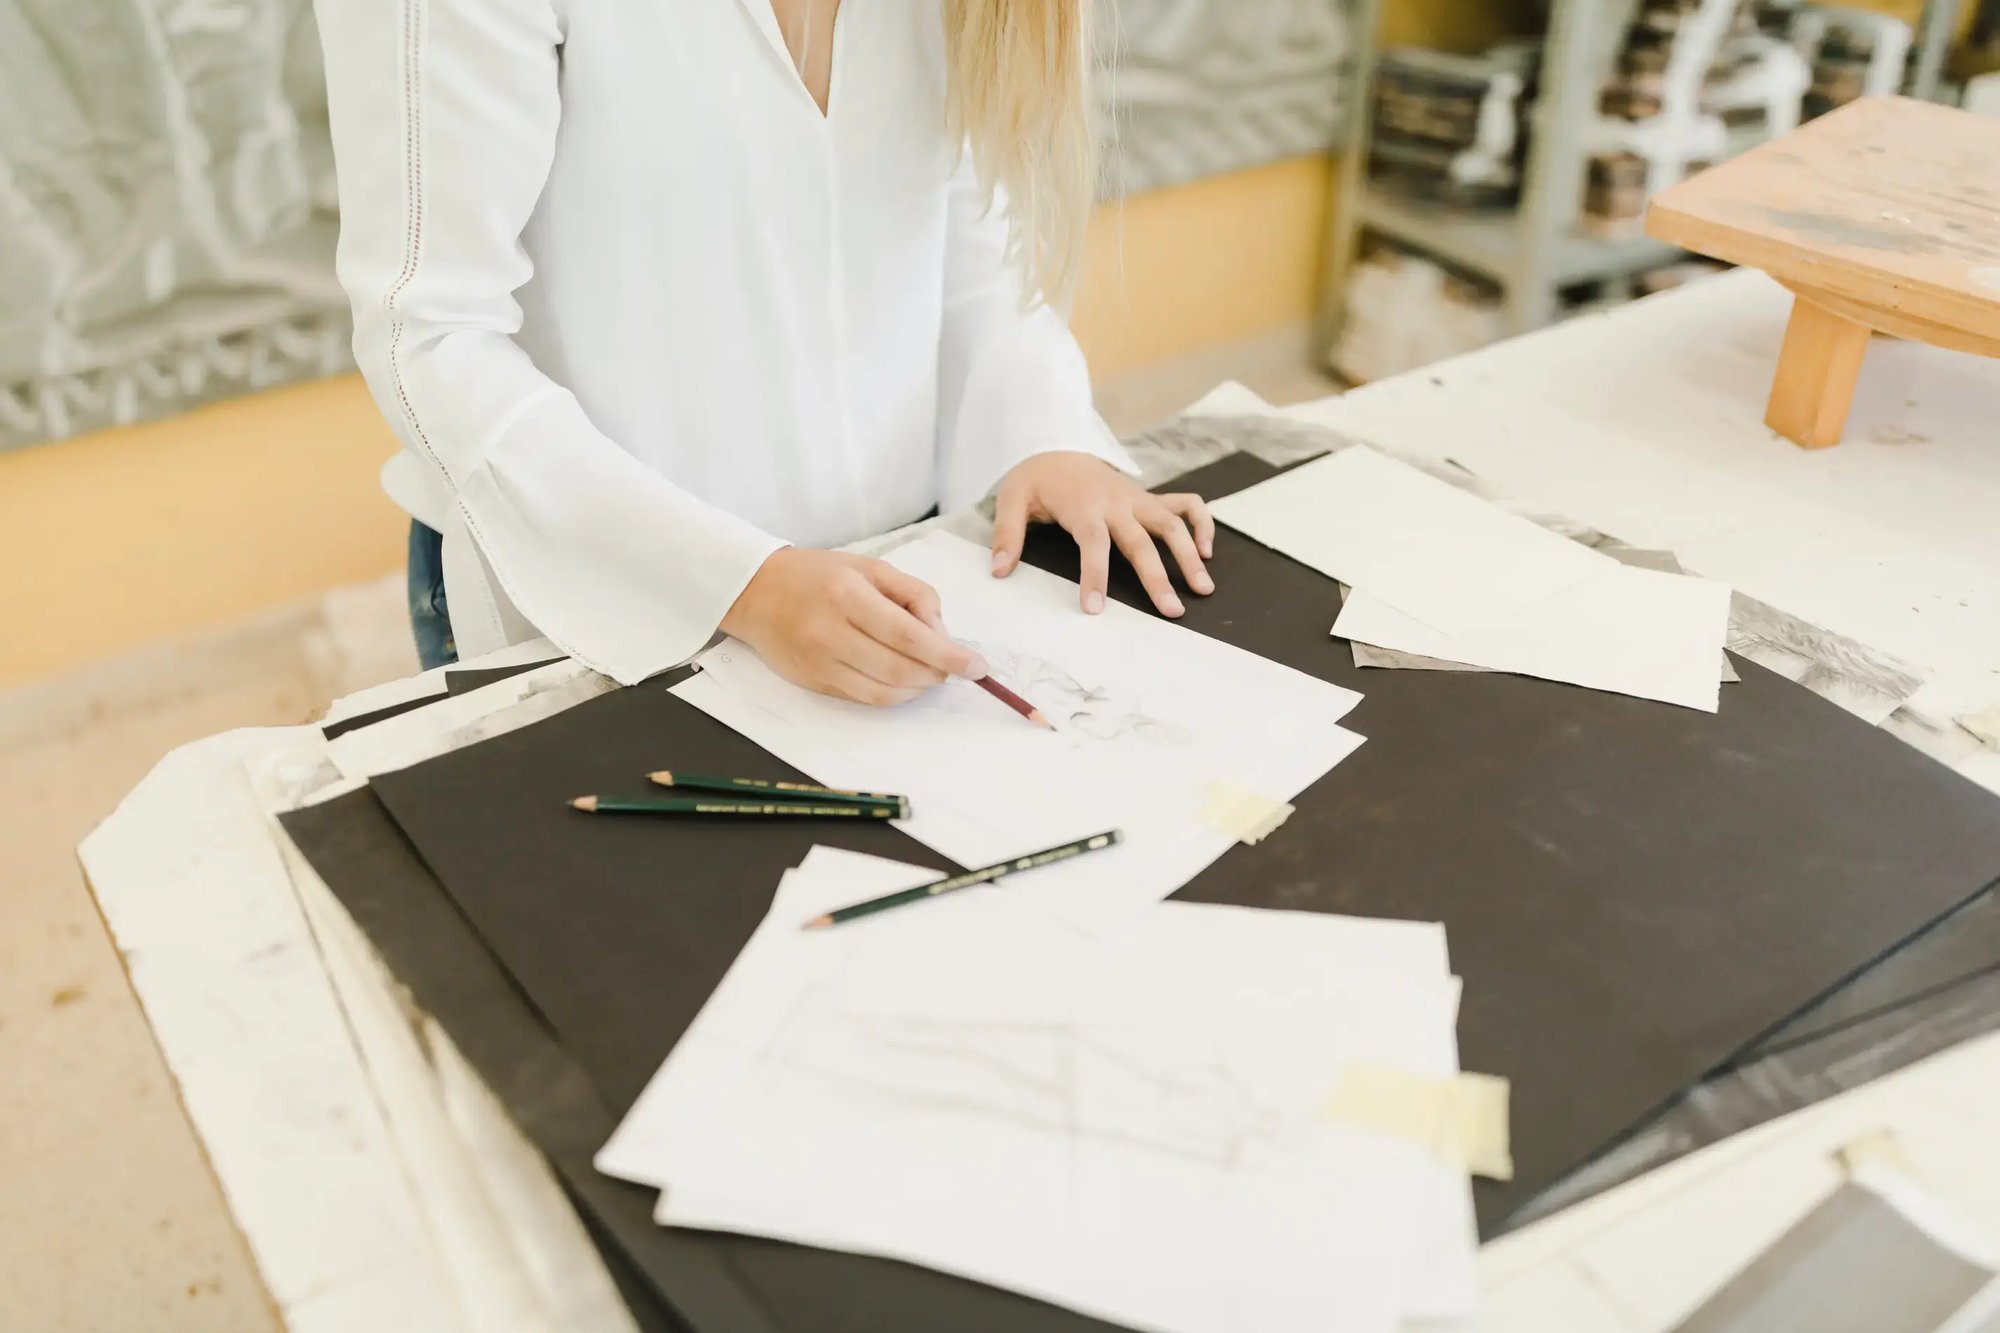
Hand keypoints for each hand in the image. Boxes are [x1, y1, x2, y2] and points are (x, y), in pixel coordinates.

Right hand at [721, 548, 984, 705]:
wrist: (755, 591)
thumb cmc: (819, 575)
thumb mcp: (871, 567)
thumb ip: (914, 595)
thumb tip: (942, 635)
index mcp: (848, 595)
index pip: (908, 635)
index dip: (948, 655)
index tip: (976, 666)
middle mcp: (830, 632)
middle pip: (899, 669)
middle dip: (937, 674)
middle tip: (956, 669)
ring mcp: (819, 662)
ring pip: (883, 691)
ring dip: (917, 688)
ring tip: (930, 673)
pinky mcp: (813, 682)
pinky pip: (864, 698)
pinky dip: (894, 694)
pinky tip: (904, 681)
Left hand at [989, 452, 1214, 617]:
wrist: (1057, 446)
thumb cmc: (1035, 479)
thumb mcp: (1011, 500)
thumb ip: (1006, 535)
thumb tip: (999, 571)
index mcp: (1083, 506)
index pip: (1093, 542)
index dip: (1095, 574)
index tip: (1095, 609)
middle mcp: (1117, 502)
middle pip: (1142, 540)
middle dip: (1159, 577)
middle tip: (1172, 611)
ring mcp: (1137, 499)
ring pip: (1172, 524)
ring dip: (1190, 555)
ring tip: (1203, 589)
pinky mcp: (1148, 498)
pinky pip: (1186, 504)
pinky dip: (1202, 523)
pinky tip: (1208, 552)